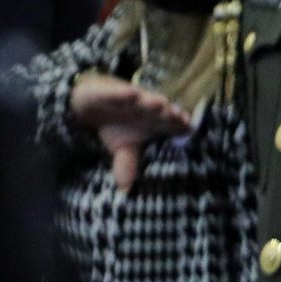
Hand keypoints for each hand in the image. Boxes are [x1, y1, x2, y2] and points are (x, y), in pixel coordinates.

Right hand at [71, 72, 191, 192]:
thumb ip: (127, 165)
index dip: (180, 126)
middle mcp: (148, 108)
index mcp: (157, 122)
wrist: (93, 103)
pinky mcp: (112, 91)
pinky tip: (131, 93)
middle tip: (175, 116)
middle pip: (162, 111)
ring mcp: (132, 99)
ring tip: (159, 103)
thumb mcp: (122, 149)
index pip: (173, 124)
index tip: (187, 128)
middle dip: (169, 113)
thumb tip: (125, 190)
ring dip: (152, 101)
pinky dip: (124, 93)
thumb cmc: (118, 126)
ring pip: (145, 99)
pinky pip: (119, 92)